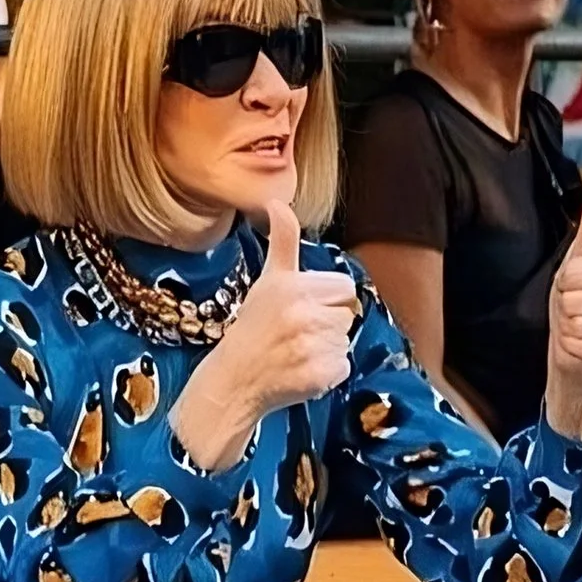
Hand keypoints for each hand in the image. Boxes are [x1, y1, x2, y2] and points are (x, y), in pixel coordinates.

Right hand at [170, 201, 356, 469]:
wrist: (233, 380)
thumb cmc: (253, 328)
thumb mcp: (268, 280)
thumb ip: (282, 240)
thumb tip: (276, 201)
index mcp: (294, 287)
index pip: (344, 289)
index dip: (327, 299)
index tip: (303, 310)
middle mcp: (303, 314)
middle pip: (348, 315)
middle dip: (328, 324)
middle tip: (297, 333)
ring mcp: (311, 347)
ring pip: (346, 341)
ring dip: (327, 349)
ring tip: (297, 352)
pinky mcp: (319, 375)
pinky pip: (343, 368)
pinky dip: (327, 374)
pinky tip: (301, 370)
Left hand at [545, 179, 581, 437]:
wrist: (577, 348)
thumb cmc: (576, 301)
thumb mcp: (578, 259)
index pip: (574, 273)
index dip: (563, 285)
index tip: (572, 289)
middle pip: (576, 300)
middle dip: (566, 309)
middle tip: (575, 312)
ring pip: (581, 325)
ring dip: (570, 330)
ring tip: (580, 329)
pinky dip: (576, 350)